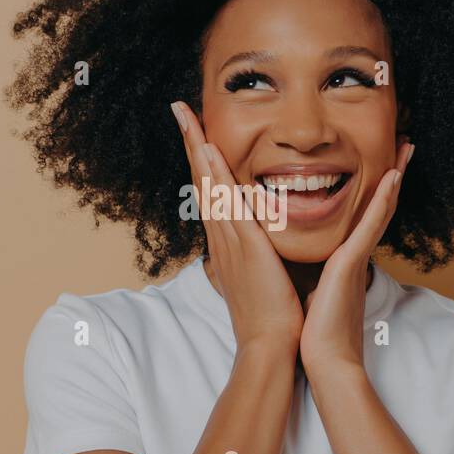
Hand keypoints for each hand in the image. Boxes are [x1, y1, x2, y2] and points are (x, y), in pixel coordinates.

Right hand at [171, 101, 303, 349]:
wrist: (270, 345)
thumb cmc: (273, 315)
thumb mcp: (262, 276)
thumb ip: (259, 255)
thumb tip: (261, 245)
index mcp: (229, 241)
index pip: (211, 190)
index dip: (203, 159)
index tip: (197, 131)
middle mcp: (222, 235)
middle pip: (201, 179)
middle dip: (191, 141)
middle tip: (181, 108)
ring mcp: (229, 238)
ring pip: (208, 183)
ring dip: (197, 146)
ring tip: (187, 115)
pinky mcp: (243, 243)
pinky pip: (226, 200)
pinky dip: (215, 174)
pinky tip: (209, 149)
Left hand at [299, 140, 413, 374]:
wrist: (324, 362)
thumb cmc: (316, 334)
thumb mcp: (314, 293)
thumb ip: (317, 277)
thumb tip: (307, 270)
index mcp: (344, 261)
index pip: (361, 218)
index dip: (374, 191)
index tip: (383, 166)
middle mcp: (356, 256)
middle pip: (377, 207)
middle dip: (392, 176)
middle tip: (404, 146)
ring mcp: (356, 259)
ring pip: (379, 210)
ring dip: (394, 177)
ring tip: (405, 149)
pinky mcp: (350, 265)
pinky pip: (368, 227)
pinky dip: (382, 202)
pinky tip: (392, 178)